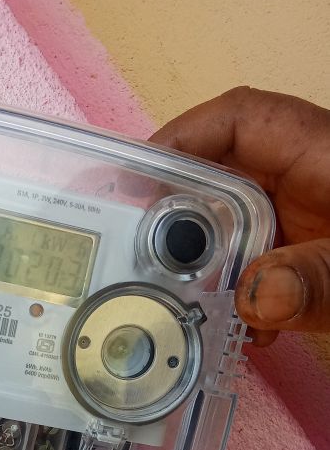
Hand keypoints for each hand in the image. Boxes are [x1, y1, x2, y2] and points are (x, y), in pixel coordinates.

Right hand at [150, 87, 329, 345]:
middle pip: (222, 175)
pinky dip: (241, 295)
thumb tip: (253, 300)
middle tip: (140, 251)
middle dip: (179, 212)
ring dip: (208, 266)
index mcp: (323, 154)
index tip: (138, 173)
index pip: (240, 120)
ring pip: (236, 226)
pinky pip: (259, 263)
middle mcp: (308, 179)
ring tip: (183, 300)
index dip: (182, 135)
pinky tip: (243, 329)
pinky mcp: (311, 255)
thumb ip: (321, 281)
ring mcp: (308, 218)